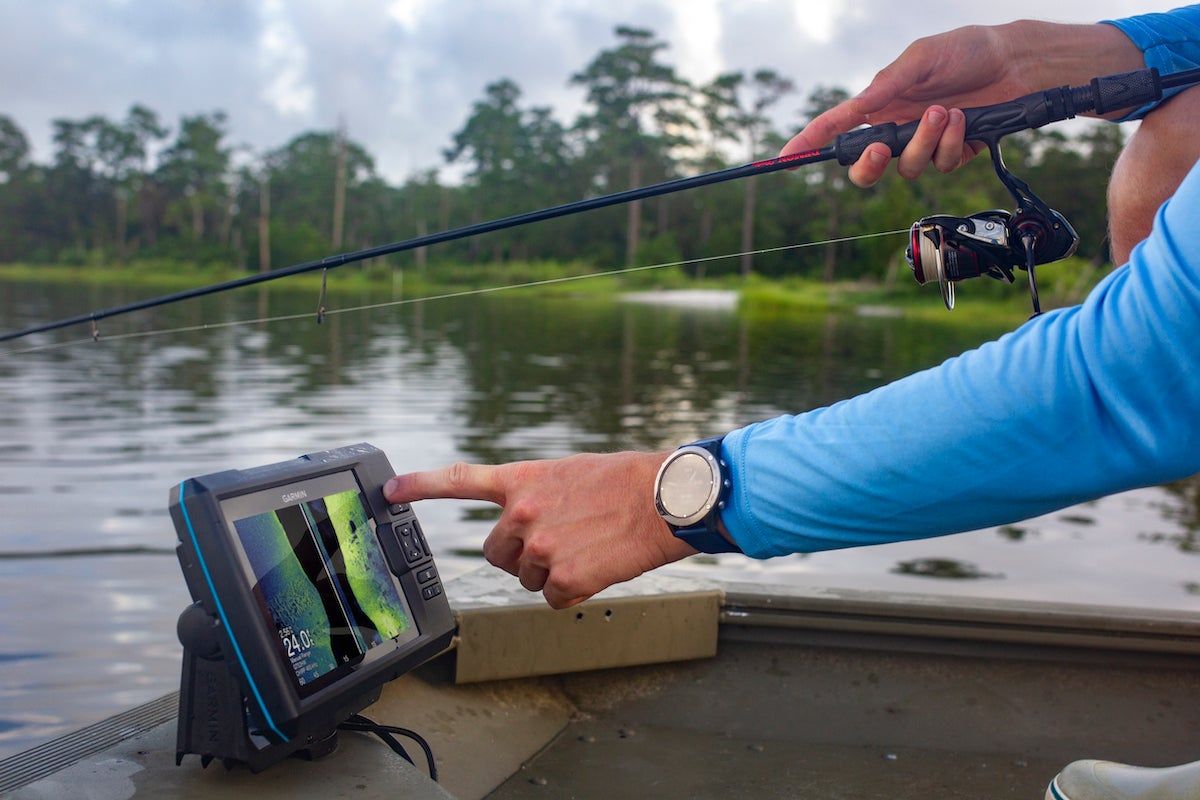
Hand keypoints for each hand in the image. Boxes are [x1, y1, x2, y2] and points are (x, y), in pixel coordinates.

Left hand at [383, 452, 696, 608]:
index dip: (419, 486)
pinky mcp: (561, 581)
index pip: (459, 481)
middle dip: (521, 555)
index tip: (389, 491)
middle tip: (562, 541)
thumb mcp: (569, 475)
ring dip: (550, 572)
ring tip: (587, 547)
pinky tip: (597, 567)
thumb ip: (536, 497)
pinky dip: (573, 592)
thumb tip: (524, 527)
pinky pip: (552, 599)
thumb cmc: (625, 484)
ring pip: (525, 579)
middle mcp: (522, 514)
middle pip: (497, 553)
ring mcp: (539, 549)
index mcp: (523, 482)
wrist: (664, 500)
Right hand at [781, 21, 1142, 186]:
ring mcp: (924, 143)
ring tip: (945, 112)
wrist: (1016, 63)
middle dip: (865, 165)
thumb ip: (887, 85)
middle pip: (864, 167)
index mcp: (881, 103)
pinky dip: (951, 144)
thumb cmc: (966, 51)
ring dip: (924, 142)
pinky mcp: (952, 153)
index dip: (810, 144)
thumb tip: (857, 109)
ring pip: (906, 167)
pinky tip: (962, 121)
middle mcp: (898, 128)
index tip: (786, 159)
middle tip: (877, 152)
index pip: (837, 128)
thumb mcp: (919, 58)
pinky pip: (941, 164)